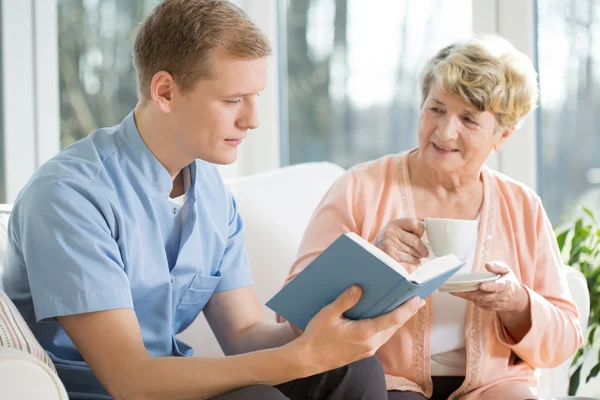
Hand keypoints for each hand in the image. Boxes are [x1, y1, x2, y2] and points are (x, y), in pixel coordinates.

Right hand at [295, 285, 425, 372]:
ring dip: (396, 320)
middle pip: (394, 326)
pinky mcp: (364, 352)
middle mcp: (370, 344)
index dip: (406, 309)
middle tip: (415, 299)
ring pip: (388, 332)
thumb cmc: (317, 337)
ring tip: (403, 306)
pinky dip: (386, 326)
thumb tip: (359, 288)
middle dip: (405, 312)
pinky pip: (380, 337)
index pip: (392, 319)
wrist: (308, 359)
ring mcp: (368, 350)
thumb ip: (345, 300)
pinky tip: (383, 317)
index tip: (417, 300)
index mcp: (364, 333)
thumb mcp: (328, 314)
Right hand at [372, 218, 428, 264]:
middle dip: (423, 248)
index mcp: (395, 223)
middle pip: (415, 240)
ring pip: (413, 251)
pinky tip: (416, 260)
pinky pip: (408, 258)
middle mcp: (391, 231)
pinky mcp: (390, 254)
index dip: (421, 231)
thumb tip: (424, 220)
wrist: (372, 252)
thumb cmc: (388, 239)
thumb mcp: (395, 228)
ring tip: (419, 255)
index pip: (415, 224)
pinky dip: (415, 260)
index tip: (421, 236)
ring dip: (419, 255)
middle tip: (426, 252)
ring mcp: (390, 243)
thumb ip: (409, 224)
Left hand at [451, 262, 528, 312]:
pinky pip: (476, 303)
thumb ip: (498, 267)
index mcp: (505, 286)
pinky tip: (457, 292)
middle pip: (483, 296)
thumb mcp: (507, 271)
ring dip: (465, 295)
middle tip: (455, 289)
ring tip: (452, 289)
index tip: (482, 285)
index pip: (498, 287)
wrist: (516, 300)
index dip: (490, 287)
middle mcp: (499, 297)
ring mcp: (493, 304)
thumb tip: (487, 265)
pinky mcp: (487, 307)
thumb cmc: (508, 282)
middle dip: (469, 293)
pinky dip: (467, 297)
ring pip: (478, 300)